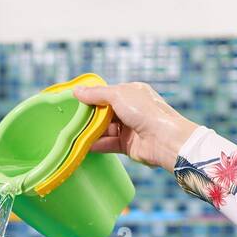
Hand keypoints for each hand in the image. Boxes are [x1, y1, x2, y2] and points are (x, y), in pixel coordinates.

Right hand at [73, 81, 198, 172]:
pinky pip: (108, 143)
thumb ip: (96, 94)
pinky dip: (97, 144)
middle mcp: (131, 109)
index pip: (107, 93)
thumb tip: (77, 91)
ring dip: (91, 131)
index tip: (76, 102)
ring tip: (75, 134)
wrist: (164, 139)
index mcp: (132, 93)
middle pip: (105, 112)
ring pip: (105, 129)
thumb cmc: (146, 111)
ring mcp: (130, 128)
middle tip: (72, 119)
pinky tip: (84, 145)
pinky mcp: (128, 145)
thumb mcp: (118, 95)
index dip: (92, 97)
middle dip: (90, 116)